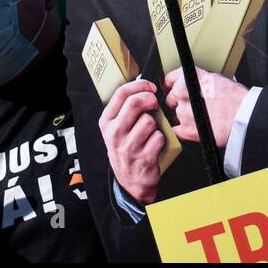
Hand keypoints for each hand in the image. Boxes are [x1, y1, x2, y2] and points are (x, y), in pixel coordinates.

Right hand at [99, 79, 164, 205]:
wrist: (129, 182)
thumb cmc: (125, 148)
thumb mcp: (115, 128)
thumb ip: (124, 109)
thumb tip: (143, 85)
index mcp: (106, 122)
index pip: (121, 93)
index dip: (140, 85)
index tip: (151, 87)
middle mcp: (114, 133)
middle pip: (135, 103)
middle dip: (150, 99)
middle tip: (155, 103)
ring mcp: (128, 147)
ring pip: (149, 121)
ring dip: (156, 123)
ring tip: (151, 131)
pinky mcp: (143, 158)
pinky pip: (159, 137)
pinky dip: (161, 138)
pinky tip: (155, 144)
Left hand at [163, 67, 246, 146]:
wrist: (245, 117)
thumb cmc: (237, 99)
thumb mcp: (217, 79)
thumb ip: (201, 81)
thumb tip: (196, 84)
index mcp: (192, 77)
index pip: (171, 78)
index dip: (170, 84)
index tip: (169, 87)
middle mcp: (184, 93)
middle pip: (171, 98)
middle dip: (178, 102)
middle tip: (192, 106)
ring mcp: (184, 112)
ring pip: (176, 114)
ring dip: (184, 116)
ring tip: (200, 117)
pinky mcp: (187, 130)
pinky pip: (177, 130)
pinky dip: (184, 130)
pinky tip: (195, 128)